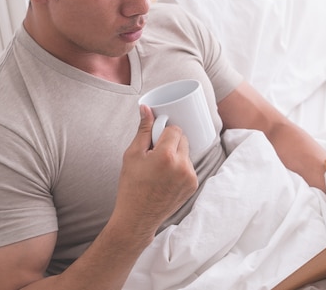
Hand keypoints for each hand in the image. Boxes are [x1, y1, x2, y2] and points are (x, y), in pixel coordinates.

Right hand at [112, 105, 198, 238]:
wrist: (138, 217)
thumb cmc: (131, 185)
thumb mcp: (132, 155)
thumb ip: (144, 130)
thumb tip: (146, 108)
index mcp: (167, 156)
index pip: (174, 129)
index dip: (163, 133)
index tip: (154, 142)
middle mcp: (182, 165)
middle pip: (183, 140)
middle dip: (170, 143)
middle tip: (155, 155)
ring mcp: (190, 176)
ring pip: (186, 153)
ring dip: (176, 155)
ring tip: (160, 169)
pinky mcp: (193, 185)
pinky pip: (189, 167)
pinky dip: (180, 168)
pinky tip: (166, 178)